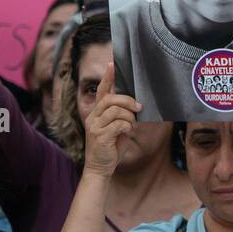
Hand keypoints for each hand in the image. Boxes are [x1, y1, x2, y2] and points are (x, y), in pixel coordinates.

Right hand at [83, 62, 141, 176]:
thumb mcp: (117, 127)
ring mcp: (95, 126)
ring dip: (129, 117)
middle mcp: (93, 116)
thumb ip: (122, 115)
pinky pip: (119, 124)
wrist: (100, 167)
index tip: (112, 64)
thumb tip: (137, 104)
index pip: (101, 91)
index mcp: (97, 112)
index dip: (107, 77)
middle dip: (128, 101)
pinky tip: (128, 132)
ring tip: (132, 125)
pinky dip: (128, 126)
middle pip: (111, 99)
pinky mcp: (100, 136)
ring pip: (116, 111)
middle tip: (139, 107)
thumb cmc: (111, 146)